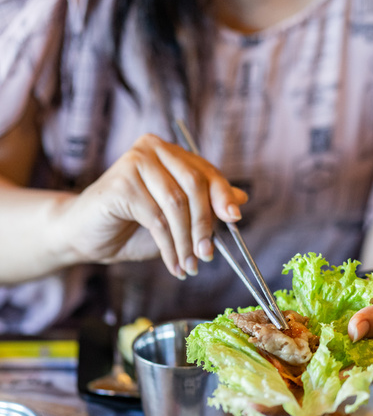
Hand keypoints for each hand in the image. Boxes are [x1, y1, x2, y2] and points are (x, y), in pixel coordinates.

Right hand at [62, 133, 246, 276]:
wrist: (88, 237)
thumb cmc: (133, 227)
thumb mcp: (178, 218)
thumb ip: (206, 207)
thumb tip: (242, 199)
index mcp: (170, 153)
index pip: (206, 172)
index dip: (222, 196)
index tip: (235, 220)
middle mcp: (152, 149)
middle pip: (194, 185)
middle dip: (204, 225)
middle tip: (208, 255)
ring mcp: (134, 162)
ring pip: (176, 205)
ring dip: (187, 241)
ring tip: (189, 266)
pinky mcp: (120, 183)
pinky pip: (156, 219)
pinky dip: (169, 247)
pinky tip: (173, 265)